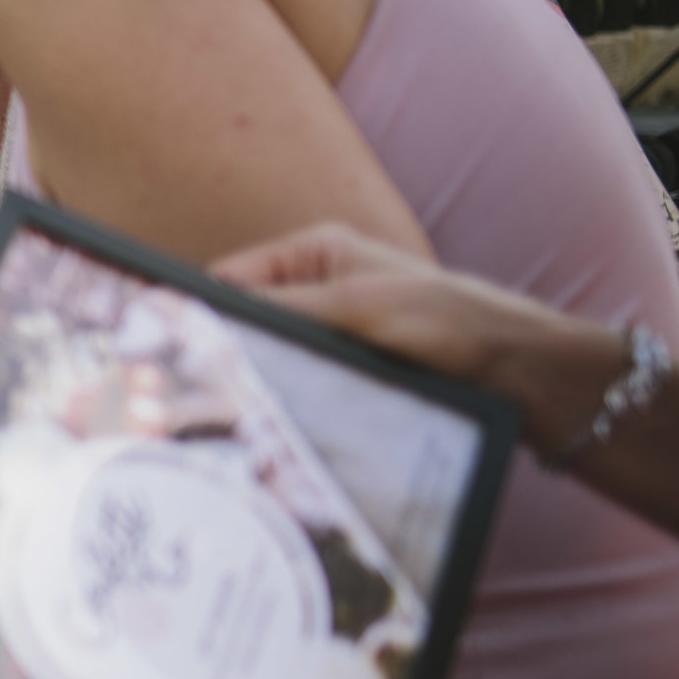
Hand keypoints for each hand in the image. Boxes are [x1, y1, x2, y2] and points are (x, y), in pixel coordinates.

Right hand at [210, 222, 565, 389]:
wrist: (514, 372)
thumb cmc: (446, 323)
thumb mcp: (355, 309)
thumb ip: (281, 311)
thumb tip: (206, 319)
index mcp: (315, 253)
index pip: (229, 278)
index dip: (197, 312)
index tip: (164, 349)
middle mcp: (315, 290)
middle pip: (241, 322)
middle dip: (218, 352)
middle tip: (186, 391)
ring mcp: (327, 332)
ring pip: (262, 358)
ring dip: (248, 382)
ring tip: (220, 411)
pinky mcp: (340, 372)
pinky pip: (290, 385)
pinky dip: (275, 402)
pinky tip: (261, 424)